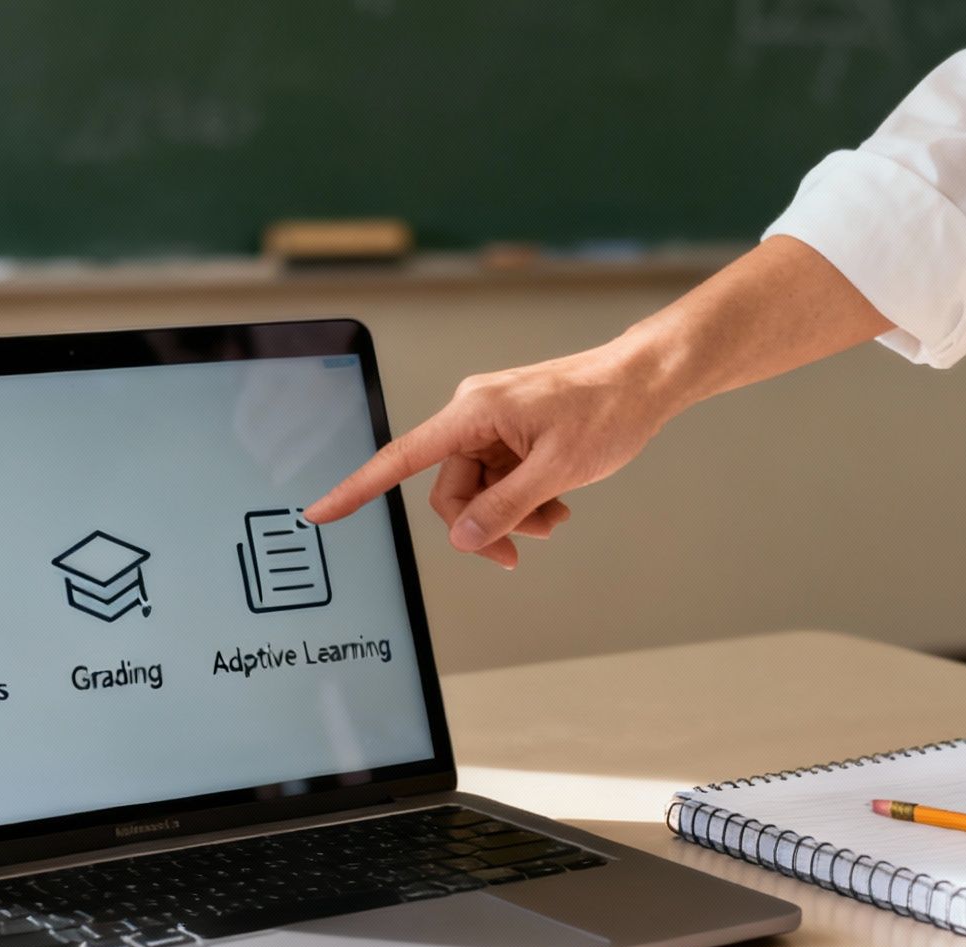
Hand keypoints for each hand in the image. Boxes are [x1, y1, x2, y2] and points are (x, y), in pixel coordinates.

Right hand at [304, 339, 679, 567]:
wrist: (645, 380)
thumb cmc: (607, 408)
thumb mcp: (557, 470)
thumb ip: (505, 507)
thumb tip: (465, 539)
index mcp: (473, 412)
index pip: (400, 459)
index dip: (357, 489)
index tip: (320, 512)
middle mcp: (474, 415)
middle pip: (451, 490)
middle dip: (485, 523)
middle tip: (524, 546)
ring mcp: (493, 425)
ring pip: (479, 491)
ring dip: (513, 515)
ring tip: (555, 518)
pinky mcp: (511, 433)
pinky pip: (500, 480)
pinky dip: (525, 500)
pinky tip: (557, 504)